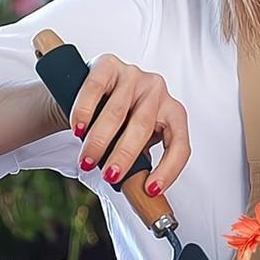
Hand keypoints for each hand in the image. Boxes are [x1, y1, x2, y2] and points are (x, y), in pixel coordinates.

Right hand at [70, 55, 190, 195]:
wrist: (89, 96)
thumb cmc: (117, 125)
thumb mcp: (135, 143)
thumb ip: (140, 162)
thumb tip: (140, 195)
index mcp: (173, 113)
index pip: (179, 144)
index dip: (168, 169)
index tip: (151, 190)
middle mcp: (158, 90)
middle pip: (143, 127)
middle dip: (124, 155)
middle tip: (110, 175)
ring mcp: (134, 75)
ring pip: (117, 111)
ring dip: (100, 140)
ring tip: (87, 160)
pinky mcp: (108, 64)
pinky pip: (96, 89)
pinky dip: (85, 111)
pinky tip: (79, 128)